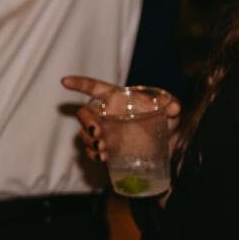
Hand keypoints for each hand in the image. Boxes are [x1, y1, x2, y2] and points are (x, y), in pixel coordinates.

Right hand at [62, 75, 182, 163]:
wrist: (165, 146)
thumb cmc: (163, 121)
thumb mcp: (169, 111)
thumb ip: (171, 106)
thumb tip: (173, 107)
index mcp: (116, 99)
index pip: (94, 88)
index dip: (79, 83)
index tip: (65, 82)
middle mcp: (105, 114)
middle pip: (84, 114)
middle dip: (86, 123)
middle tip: (98, 132)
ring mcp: (104, 132)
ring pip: (85, 134)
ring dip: (89, 141)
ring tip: (102, 149)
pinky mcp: (106, 148)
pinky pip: (91, 151)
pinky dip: (93, 154)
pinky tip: (102, 157)